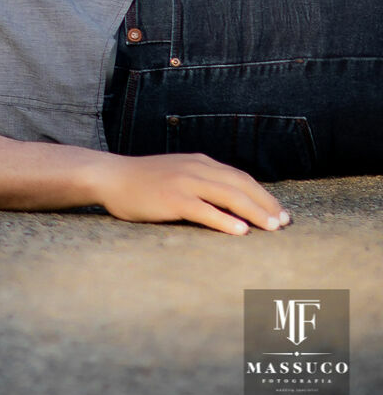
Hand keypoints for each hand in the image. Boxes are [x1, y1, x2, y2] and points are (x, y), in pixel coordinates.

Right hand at [87, 152, 292, 234]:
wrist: (109, 176)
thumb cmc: (142, 181)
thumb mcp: (176, 173)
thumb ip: (201, 182)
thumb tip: (229, 203)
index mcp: (199, 162)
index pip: (241, 178)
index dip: (264, 196)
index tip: (281, 213)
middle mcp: (195, 169)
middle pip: (241, 185)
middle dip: (267, 204)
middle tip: (285, 223)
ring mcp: (183, 182)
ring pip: (229, 196)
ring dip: (255, 212)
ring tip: (272, 228)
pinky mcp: (171, 198)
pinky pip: (204, 210)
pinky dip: (224, 220)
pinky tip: (240, 231)